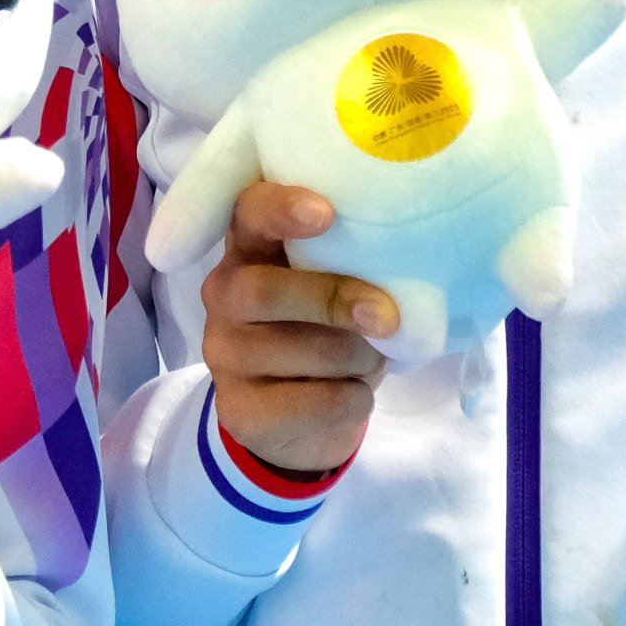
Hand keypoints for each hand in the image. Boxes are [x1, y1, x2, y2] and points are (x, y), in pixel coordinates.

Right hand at [202, 182, 391, 476]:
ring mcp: (224, 355)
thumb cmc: (332, 327)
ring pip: (295, 351)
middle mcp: (224, 295)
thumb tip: (401, 259)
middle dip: (331, 300)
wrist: (306, 416)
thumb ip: (352, 261)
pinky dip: (353, 398)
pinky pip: (313, 402)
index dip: (280, 209)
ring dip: (356, 357)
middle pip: (261, 291)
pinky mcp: (240, 410)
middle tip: (386, 317)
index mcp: (250, 249)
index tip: (327, 213)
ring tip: (371, 358)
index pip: (247, 214)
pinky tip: (353, 392)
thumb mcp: (338, 282)